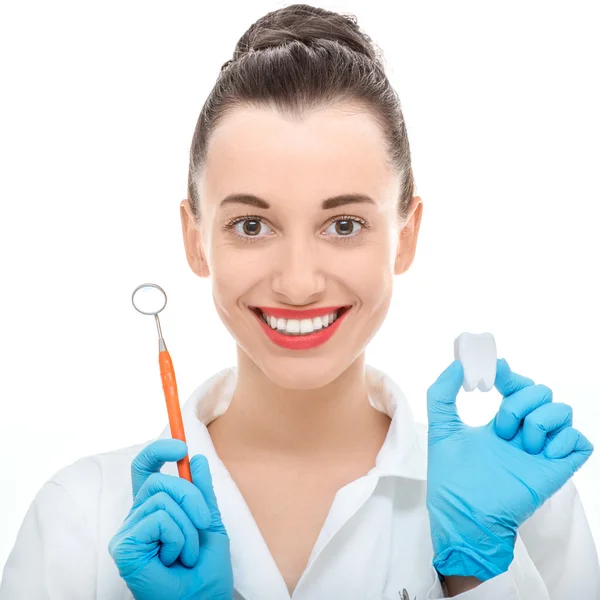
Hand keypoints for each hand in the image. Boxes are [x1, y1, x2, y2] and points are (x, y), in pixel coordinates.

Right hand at [108, 439, 233, 599]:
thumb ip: (202, 492)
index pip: (145, 469)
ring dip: (188, 527)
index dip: (158, 451)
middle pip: (159, 481)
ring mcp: (129, 531)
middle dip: (191, 497)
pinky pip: (158, 519)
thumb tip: (196, 459)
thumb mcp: (210, 522)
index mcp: (155, 510)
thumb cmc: (206, 570)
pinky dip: (177, 537)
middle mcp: (138, 517)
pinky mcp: (125, 546)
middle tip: (203, 523)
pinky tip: (173, 558)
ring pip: (162, 500)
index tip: (181, 446)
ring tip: (186, 553)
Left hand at [426, 358, 593, 580]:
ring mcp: (541, 451)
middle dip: (520, 400)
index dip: (510, 375)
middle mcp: (523, 435)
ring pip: (562, 410)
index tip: (496, 372)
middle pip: (541, 393)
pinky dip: (565, 439)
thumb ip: (441, 394)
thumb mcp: (442, 429)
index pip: (517, 387)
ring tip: (520, 444)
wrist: (464, 516)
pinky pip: (581, 441)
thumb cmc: (451, 480)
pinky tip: (541, 452)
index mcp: (500, 425)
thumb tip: (456, 365)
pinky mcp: (557, 470)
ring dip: (540, 419)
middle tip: (501, 426)